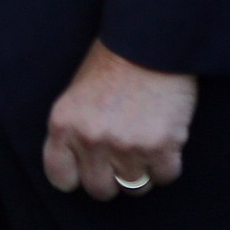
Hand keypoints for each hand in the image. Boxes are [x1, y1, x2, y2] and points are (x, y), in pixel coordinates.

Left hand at [42, 40, 197, 200]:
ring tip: (147, 141)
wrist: (152, 39)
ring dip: (143, 170)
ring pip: (135, 187)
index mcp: (63, 123)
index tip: (90, 168)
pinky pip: (165, 176)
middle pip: (99, 190)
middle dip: (113, 177)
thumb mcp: (78, 92)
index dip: (78, 175)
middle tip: (124, 155)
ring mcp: (126, 145)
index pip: (61, 177)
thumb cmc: (115, 60)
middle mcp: (91, 139)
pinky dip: (168, 163)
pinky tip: (166, 139)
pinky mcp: (161, 147)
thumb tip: (82, 162)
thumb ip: (75, 129)